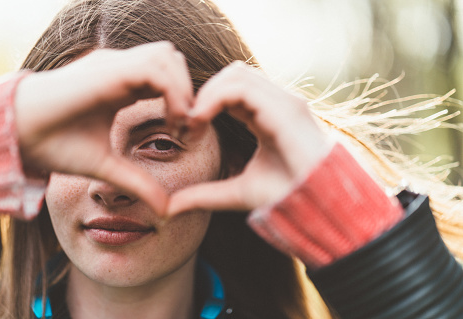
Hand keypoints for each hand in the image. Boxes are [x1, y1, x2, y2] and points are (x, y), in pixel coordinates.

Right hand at [15, 42, 192, 214]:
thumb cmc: (55, 146)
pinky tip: (171, 120)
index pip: (166, 79)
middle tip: (190, 127)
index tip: (189, 135)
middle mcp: (120, 70)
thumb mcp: (107, 167)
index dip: (184, 102)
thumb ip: (138, 183)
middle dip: (188, 90)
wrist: (18, 137)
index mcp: (121, 87)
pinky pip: (154, 69)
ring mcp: (113, 66)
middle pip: (172, 60)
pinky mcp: (107, 70)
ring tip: (181, 124)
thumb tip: (166, 210)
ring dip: (182, 89)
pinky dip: (172, 91)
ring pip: (167, 57)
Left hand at [167, 62, 331, 215]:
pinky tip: (202, 119)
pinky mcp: (287, 109)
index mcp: (267, 116)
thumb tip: (171, 208)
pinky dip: (215, 97)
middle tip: (185, 122)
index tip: (186, 129)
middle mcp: (277, 103)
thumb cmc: (285, 198)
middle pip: (232, 75)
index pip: (232, 90)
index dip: (204, 102)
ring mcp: (284, 103)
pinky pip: (242, 87)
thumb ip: (205, 195)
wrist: (320, 208)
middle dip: (203, 93)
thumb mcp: (237, 193)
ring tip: (192, 121)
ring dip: (207, 93)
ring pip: (235, 74)